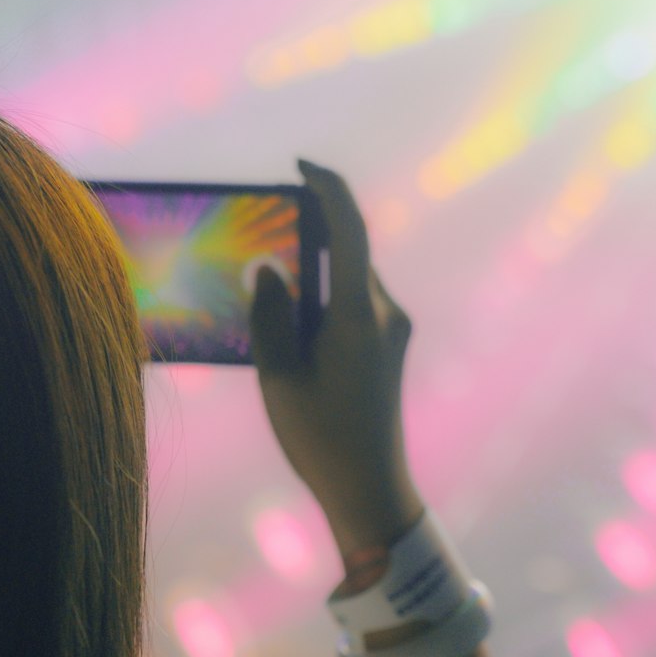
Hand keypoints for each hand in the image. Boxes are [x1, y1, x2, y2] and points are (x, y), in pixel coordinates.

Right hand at [249, 159, 423, 559]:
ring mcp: (391, 330)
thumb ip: (269, 317)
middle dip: (307, 234)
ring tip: (268, 283)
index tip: (300, 166)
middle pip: (347, 252)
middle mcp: (384, 313)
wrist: (371, 490)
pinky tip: (291, 318)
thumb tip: (266, 269)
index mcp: (358, 316)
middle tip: (263, 230)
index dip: (328, 188)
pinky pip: (353, 303)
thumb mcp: (279, 378)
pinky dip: (323, 296)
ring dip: (313, 270)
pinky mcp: (388, 346)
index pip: (349, 229)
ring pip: (348, 279)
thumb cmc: (321, 439)